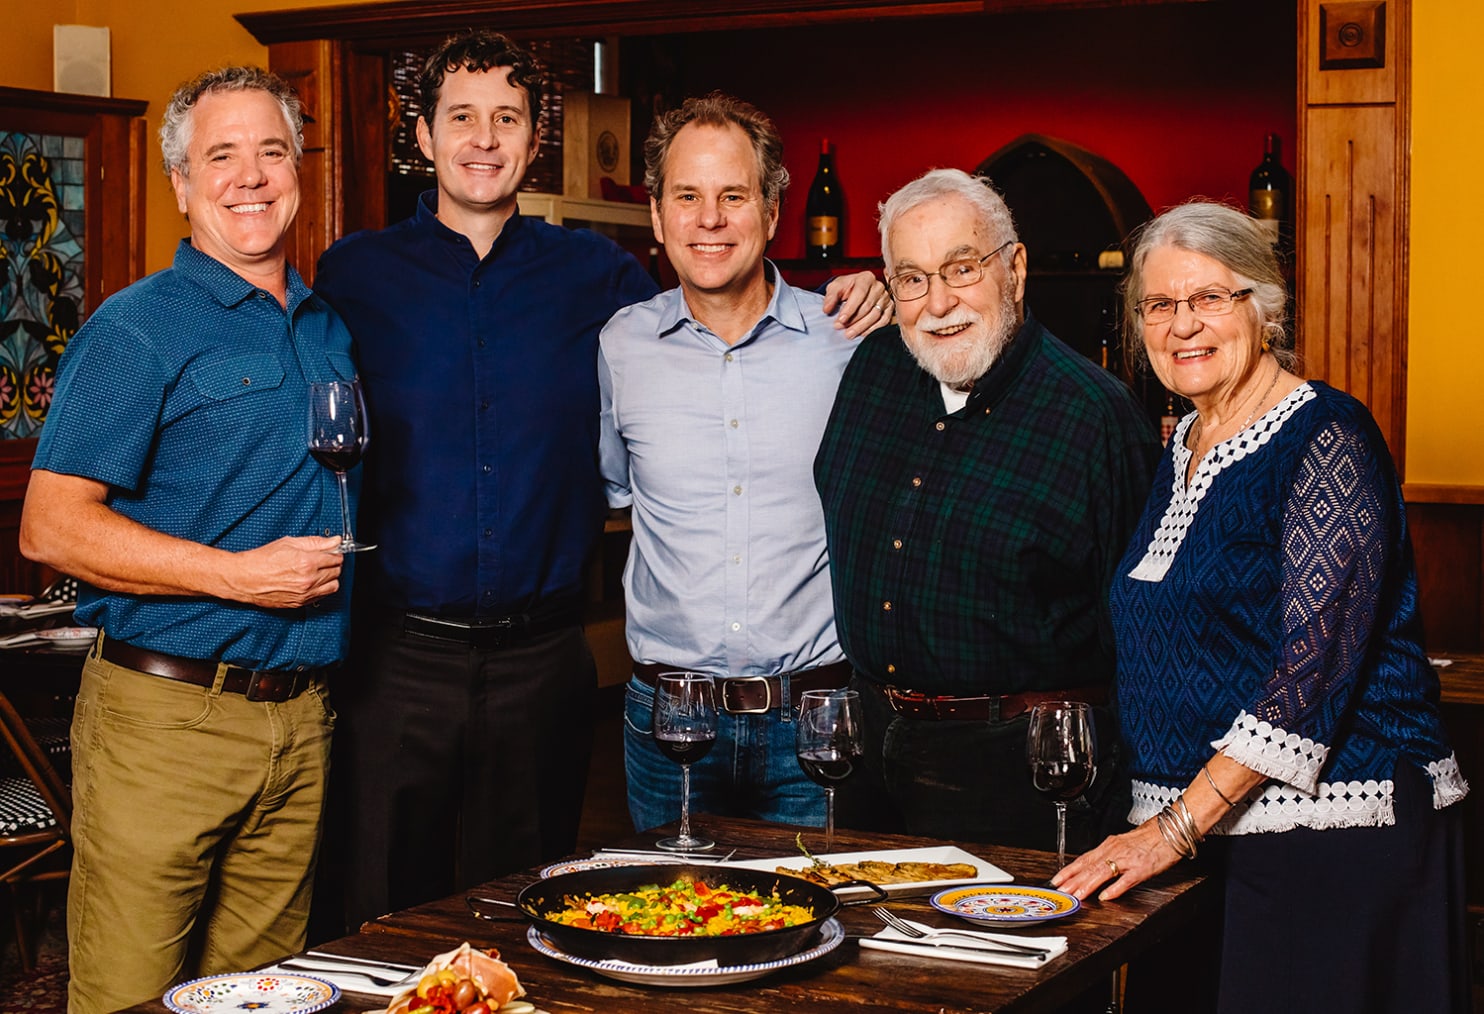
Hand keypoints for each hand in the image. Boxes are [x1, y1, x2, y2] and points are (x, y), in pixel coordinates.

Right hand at [227, 536, 343, 607]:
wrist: (244, 578)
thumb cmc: (262, 560)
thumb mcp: (289, 543)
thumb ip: (316, 542)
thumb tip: (335, 541)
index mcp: (307, 562)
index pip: (336, 558)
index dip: (335, 553)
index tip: (331, 551)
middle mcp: (308, 580)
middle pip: (336, 572)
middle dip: (333, 564)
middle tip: (324, 559)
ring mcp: (304, 593)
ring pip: (333, 586)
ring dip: (330, 578)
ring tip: (318, 571)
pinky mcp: (300, 603)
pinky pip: (322, 596)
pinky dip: (321, 588)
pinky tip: (312, 581)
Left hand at [822, 271, 891, 338]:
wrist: (855, 290)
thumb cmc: (846, 288)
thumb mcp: (835, 288)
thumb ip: (830, 297)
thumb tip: (826, 309)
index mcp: (866, 277)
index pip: (859, 293)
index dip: (850, 308)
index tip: (841, 319)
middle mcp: (878, 286)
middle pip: (867, 306)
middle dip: (853, 319)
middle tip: (841, 328)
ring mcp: (885, 298)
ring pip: (875, 315)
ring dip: (861, 326)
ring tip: (849, 334)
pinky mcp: (889, 308)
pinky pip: (884, 321)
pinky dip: (872, 329)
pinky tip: (862, 334)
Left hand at [1050, 820, 1180, 901]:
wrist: (1170, 831)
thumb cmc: (1149, 838)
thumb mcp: (1123, 844)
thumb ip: (1109, 856)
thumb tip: (1094, 868)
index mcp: (1109, 845)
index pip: (1084, 859)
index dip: (1069, 870)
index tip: (1057, 880)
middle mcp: (1115, 851)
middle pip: (1089, 866)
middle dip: (1073, 880)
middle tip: (1060, 890)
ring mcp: (1128, 860)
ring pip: (1103, 872)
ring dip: (1088, 885)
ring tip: (1077, 895)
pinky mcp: (1142, 869)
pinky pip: (1126, 880)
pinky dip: (1115, 889)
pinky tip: (1106, 896)